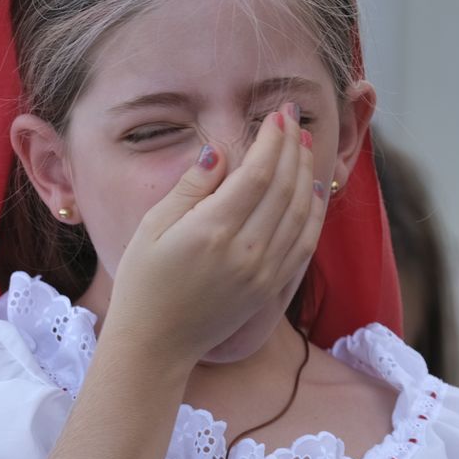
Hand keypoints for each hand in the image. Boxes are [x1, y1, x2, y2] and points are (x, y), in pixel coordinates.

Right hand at [104, 102, 326, 365]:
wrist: (156, 344)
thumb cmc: (143, 282)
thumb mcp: (153, 227)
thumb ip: (190, 187)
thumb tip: (219, 150)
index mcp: (213, 230)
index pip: (258, 172)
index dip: (272, 140)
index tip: (276, 114)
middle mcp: (247, 250)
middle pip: (285, 187)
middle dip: (292, 148)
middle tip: (292, 118)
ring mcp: (263, 272)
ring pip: (301, 212)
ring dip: (307, 174)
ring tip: (304, 144)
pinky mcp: (271, 288)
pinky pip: (303, 243)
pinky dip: (314, 213)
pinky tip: (314, 191)